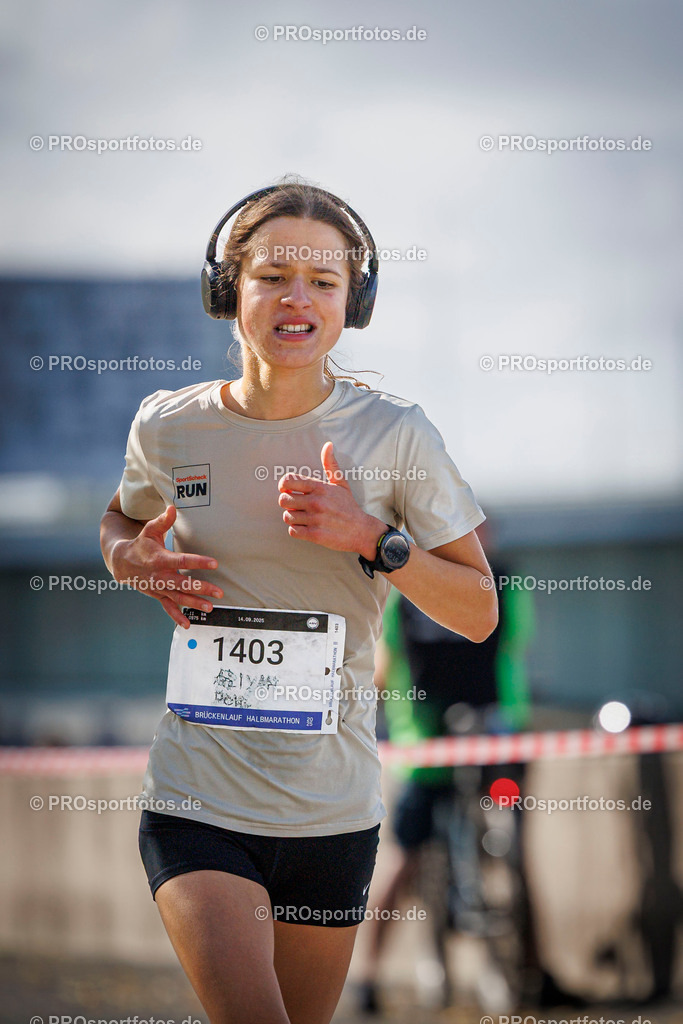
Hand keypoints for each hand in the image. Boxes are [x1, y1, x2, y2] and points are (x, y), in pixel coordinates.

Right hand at [111, 504, 222, 627]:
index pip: (182, 560)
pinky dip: (177, 616)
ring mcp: (159, 587)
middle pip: (183, 583)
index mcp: (160, 559)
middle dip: (201, 588)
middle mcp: (160, 576)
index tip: (214, 563)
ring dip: (194, 603)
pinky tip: (188, 624)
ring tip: (210, 608)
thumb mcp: (149, 530)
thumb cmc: (141, 544)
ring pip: (178, 597)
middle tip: (219, 592)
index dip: (198, 561)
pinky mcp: (157, 594)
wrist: (122, 562)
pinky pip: (168, 607)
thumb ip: (163, 521)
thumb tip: (172, 508)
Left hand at [277, 442, 385, 557]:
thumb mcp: (341, 483)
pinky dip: (297, 531)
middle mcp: (316, 502)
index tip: (288, 491)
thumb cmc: (348, 506)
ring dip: (293, 518)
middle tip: (297, 506)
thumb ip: (331, 464)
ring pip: (287, 516)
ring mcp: (315, 519)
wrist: (361, 531)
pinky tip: (306, 528)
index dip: (283, 486)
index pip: (288, 481)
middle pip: (283, 500)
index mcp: (320, 487)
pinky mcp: (315, 535)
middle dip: (288, 504)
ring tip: (304, 518)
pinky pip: (292, 531)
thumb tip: (328, 444)